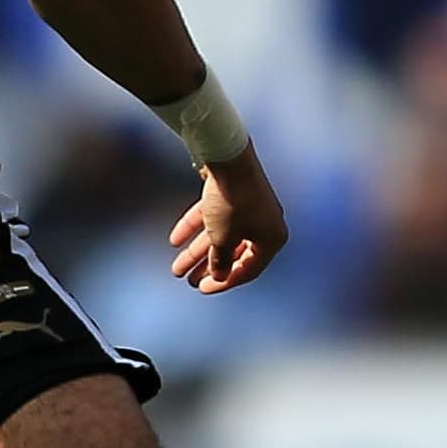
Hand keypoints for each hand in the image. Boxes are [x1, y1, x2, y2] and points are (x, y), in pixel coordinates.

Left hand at [171, 141, 285, 292]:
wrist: (229, 158)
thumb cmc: (232, 202)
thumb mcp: (223, 238)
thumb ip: (220, 260)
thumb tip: (218, 276)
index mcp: (271, 239)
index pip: (249, 270)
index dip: (224, 282)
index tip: (203, 289)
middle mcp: (264, 224)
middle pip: (232, 253)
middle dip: (208, 268)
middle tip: (189, 281)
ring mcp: (249, 208)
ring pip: (221, 236)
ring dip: (197, 252)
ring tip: (177, 267)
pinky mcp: (233, 195)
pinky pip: (214, 217)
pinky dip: (195, 228)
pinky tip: (175, 240)